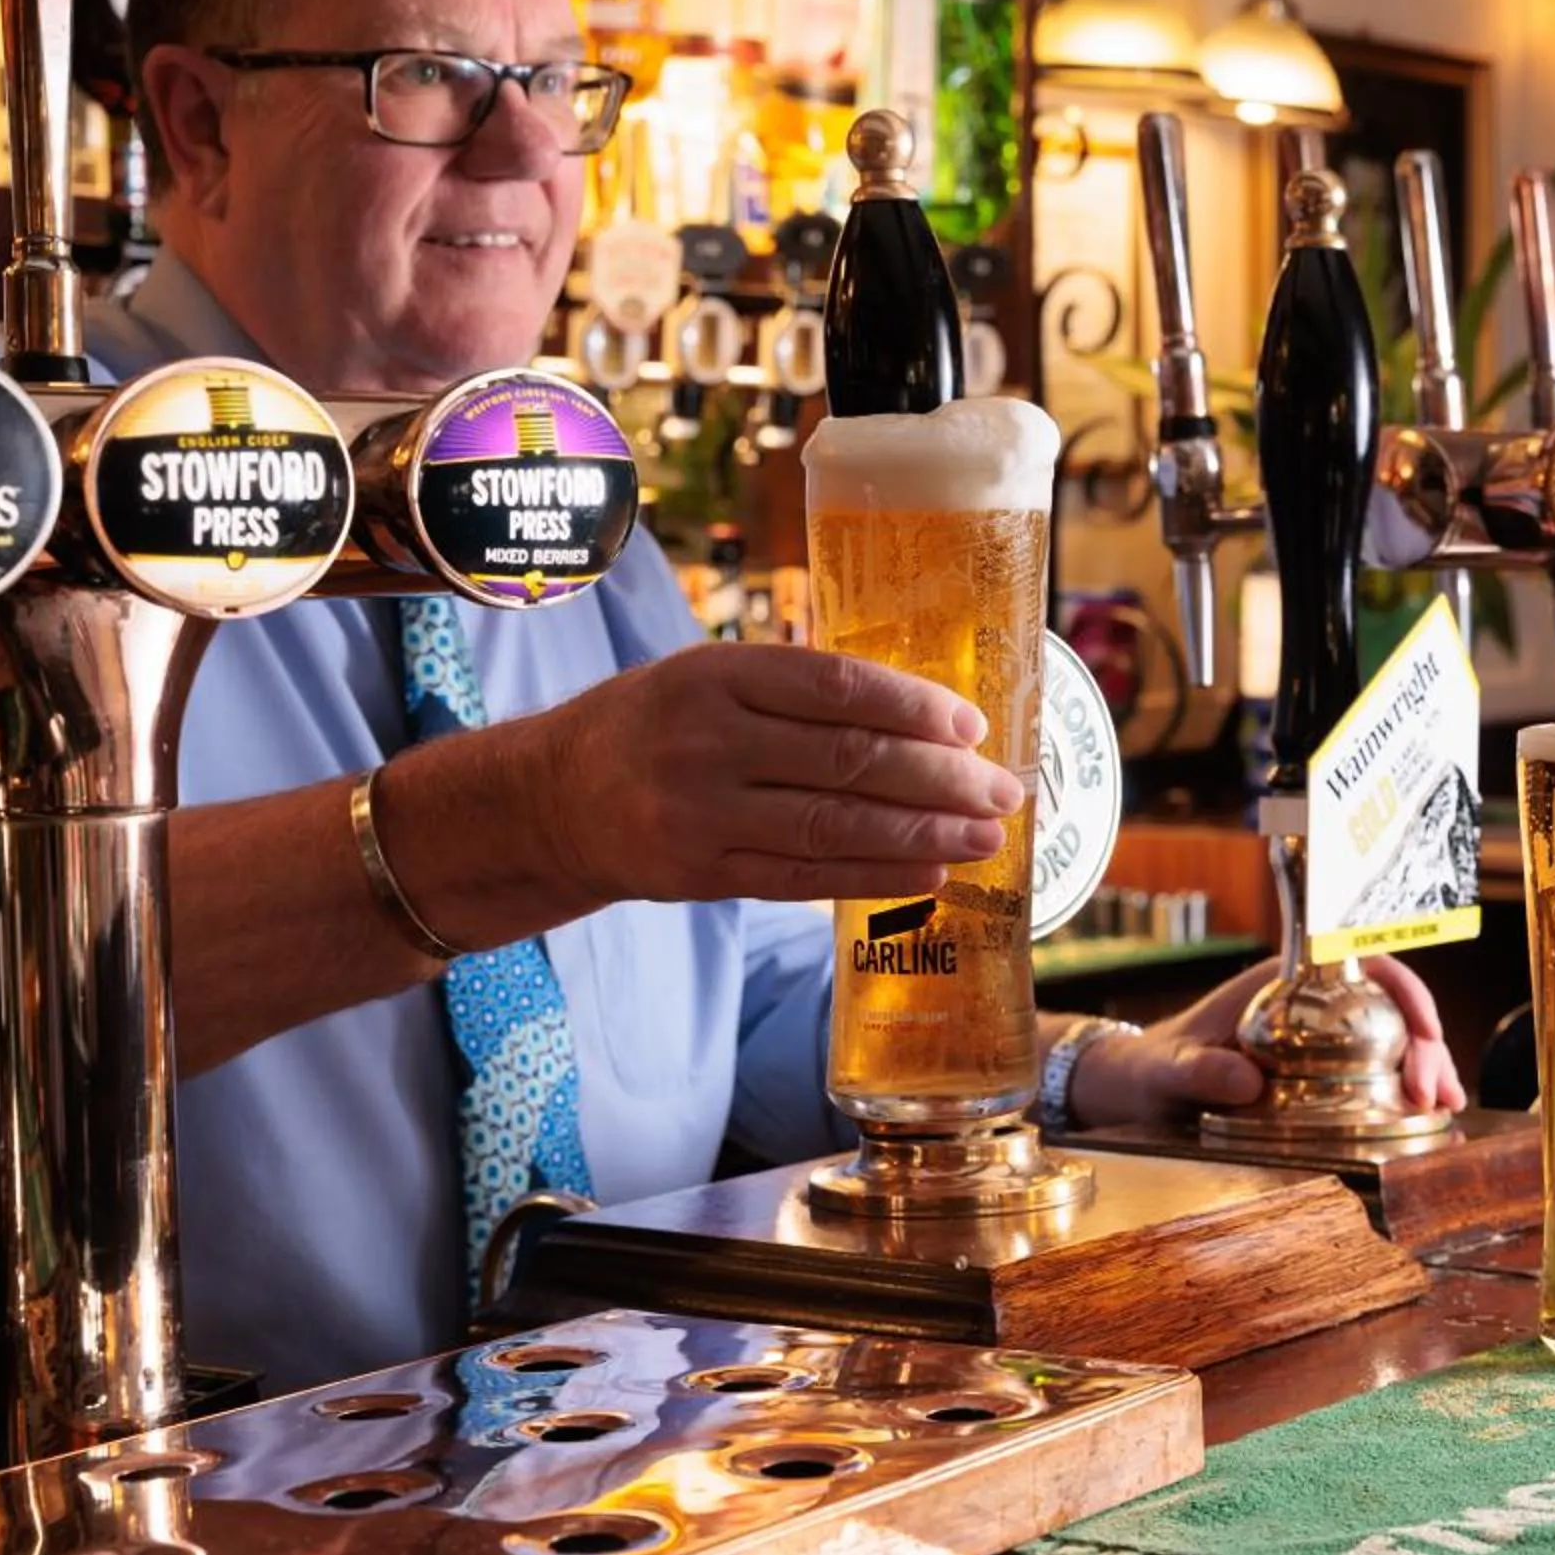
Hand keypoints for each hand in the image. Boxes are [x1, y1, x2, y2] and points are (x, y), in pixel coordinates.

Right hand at [533, 643, 1021, 905]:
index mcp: (714, 675)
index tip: (972, 725)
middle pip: (845, 761)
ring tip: (985, 837)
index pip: (833, 688)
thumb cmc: (656, 725)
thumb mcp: (707, 677)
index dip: (912, 708)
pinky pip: (804, 880)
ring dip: (923, 833)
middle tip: (1003, 790)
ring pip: (832, 826)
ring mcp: (700, 814)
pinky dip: (875, 877)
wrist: (552, 798)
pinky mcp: (701, 875)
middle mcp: (705, 742)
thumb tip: (925, 715)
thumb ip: (796, 690)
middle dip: (938, 778)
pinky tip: (930, 871)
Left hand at [1067, 954, 1469, 1128]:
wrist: (1138, 1089)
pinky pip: (1374, 1073)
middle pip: (1389, 1007)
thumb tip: (1245, 1081)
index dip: (1404, 990)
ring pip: (1391, 1040)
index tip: (1426, 1028)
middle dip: (1425, 1043)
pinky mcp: (1319, 1074)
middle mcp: (1309, 1004)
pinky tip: (1427, 1119)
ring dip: (1426, 1068)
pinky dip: (1405, 1092)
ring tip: (1446, 1107)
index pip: (1362, 964)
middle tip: (1434, 1092)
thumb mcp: (1169, 1071)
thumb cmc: (1152, 1069)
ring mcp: (1318, 1039)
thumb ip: (1198, 1072)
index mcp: (1282, 983)